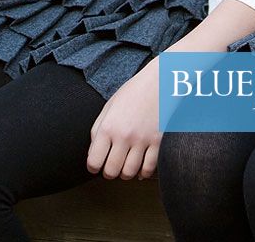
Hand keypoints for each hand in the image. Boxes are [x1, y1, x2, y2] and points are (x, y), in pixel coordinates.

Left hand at [87, 59, 160, 180]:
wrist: (161, 80)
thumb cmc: (134, 92)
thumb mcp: (110, 105)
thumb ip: (98, 129)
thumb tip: (93, 153)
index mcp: (108, 126)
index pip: (94, 161)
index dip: (93, 166)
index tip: (97, 164)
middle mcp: (124, 135)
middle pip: (111, 171)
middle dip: (109, 172)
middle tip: (112, 166)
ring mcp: (142, 140)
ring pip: (129, 173)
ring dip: (125, 173)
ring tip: (125, 166)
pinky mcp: (158, 142)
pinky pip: (148, 169)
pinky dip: (143, 172)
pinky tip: (140, 166)